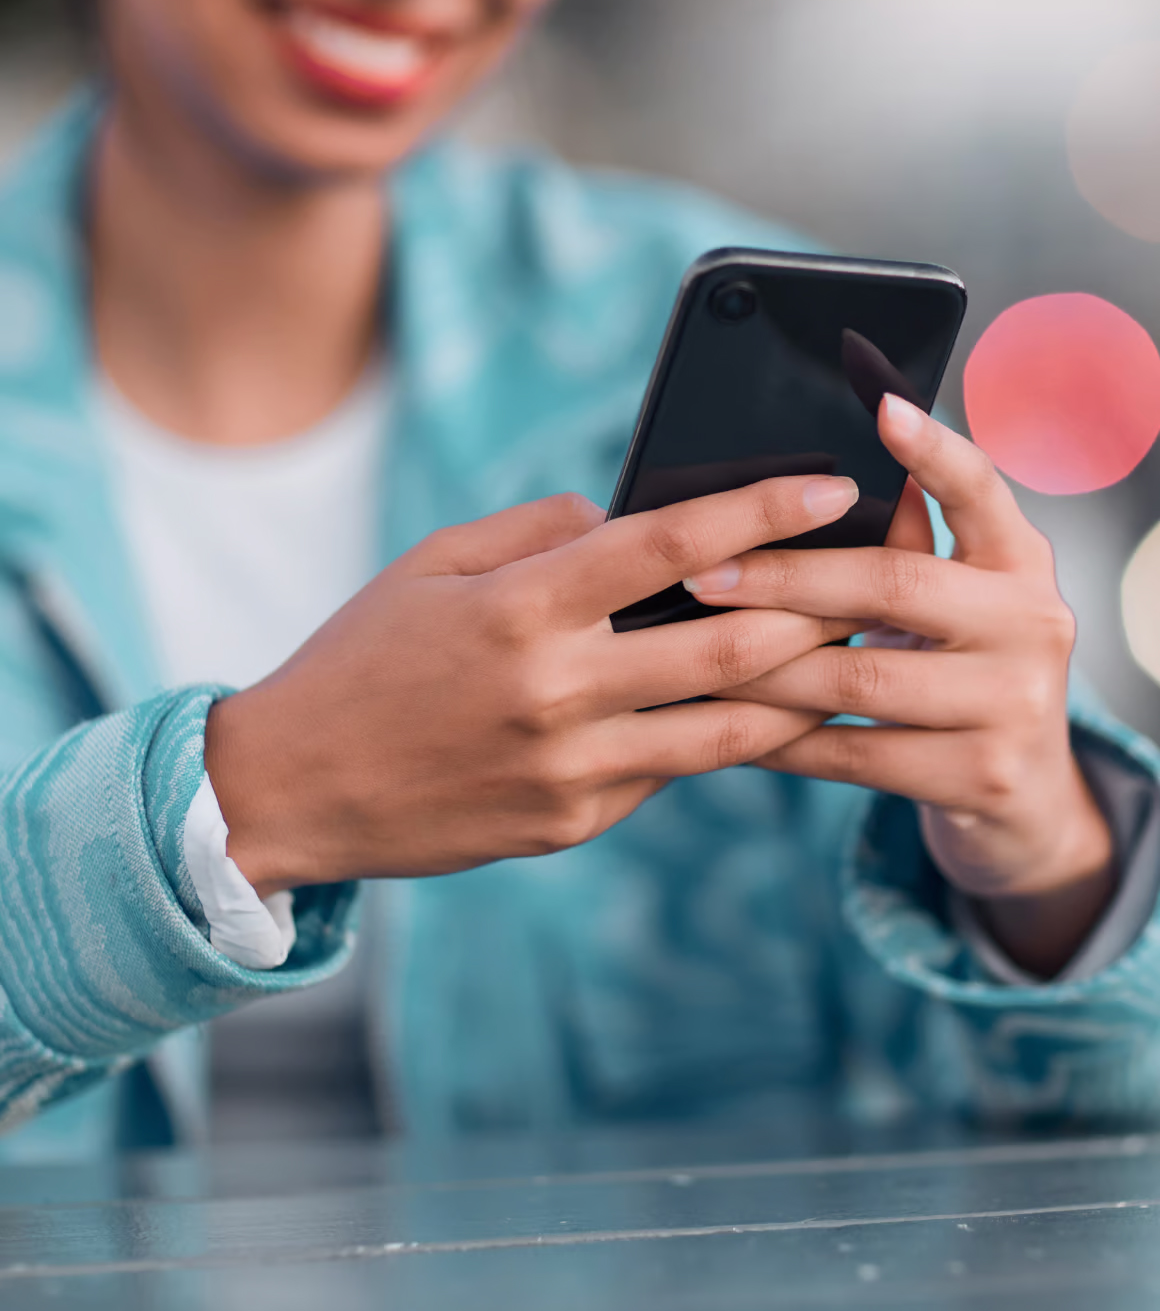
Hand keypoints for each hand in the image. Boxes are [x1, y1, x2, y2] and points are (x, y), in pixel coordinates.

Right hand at [205, 475, 861, 895]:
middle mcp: (556, 691)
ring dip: (797, 687)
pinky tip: (749, 707)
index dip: (763, 510)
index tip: (833, 488)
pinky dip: (717, 733)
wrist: (294, 787)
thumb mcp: (432, 563)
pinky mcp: (572, 822)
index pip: (670, 545)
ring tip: (839, 649)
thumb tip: (627, 518)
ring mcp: (570, 770)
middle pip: (730, 647)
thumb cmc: (362, 656)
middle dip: (816, 606)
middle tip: (868, 576)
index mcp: (520, 608)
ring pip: (727, 727)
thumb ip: (538, 531)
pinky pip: (669, 769)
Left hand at [682, 395, 1114, 976]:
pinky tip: (731, 728)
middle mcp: (1034, 622)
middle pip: (894, 582)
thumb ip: (906, 548)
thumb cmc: (960, 674)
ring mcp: (1015, 702)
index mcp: (1021, 561)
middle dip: (786, 577)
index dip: (933, 448)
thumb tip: (802, 487)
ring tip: (697, 652)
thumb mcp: (952, 606)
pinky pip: (855, 752)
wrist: (1023, 797)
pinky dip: (783, 740)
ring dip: (766, 666)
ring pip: (862, 674)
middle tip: (705, 575)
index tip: (882, 405)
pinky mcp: (983, 775)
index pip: (980, 489)